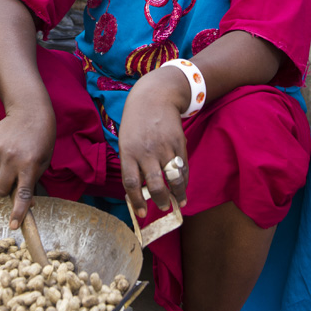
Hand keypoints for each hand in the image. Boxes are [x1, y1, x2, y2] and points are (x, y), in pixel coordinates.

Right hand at [0, 107, 56, 229]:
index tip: (14, 226)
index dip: (18, 212)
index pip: (22, 195)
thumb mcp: (43, 161)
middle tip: (11, 182)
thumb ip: (32, 180)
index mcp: (29, 165)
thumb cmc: (41, 138)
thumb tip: (25, 202)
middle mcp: (12, 159)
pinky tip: (3, 153)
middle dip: (3, 191)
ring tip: (8, 164)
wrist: (30, 111)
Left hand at [118, 67, 189, 217]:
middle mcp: (146, 151)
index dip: (136, 200)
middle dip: (160, 200)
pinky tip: (183, 190)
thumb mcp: (126, 141)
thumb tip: (140, 191)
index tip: (141, 213)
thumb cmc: (135, 124)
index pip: (131, 182)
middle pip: (154, 183)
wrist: (153, 98)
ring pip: (173, 177)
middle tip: (162, 208)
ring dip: (177, 193)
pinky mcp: (178, 143)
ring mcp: (164, 147)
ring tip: (178, 202)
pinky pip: (183, 167)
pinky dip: (184, 181)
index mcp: (128, 152)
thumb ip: (132, 164)